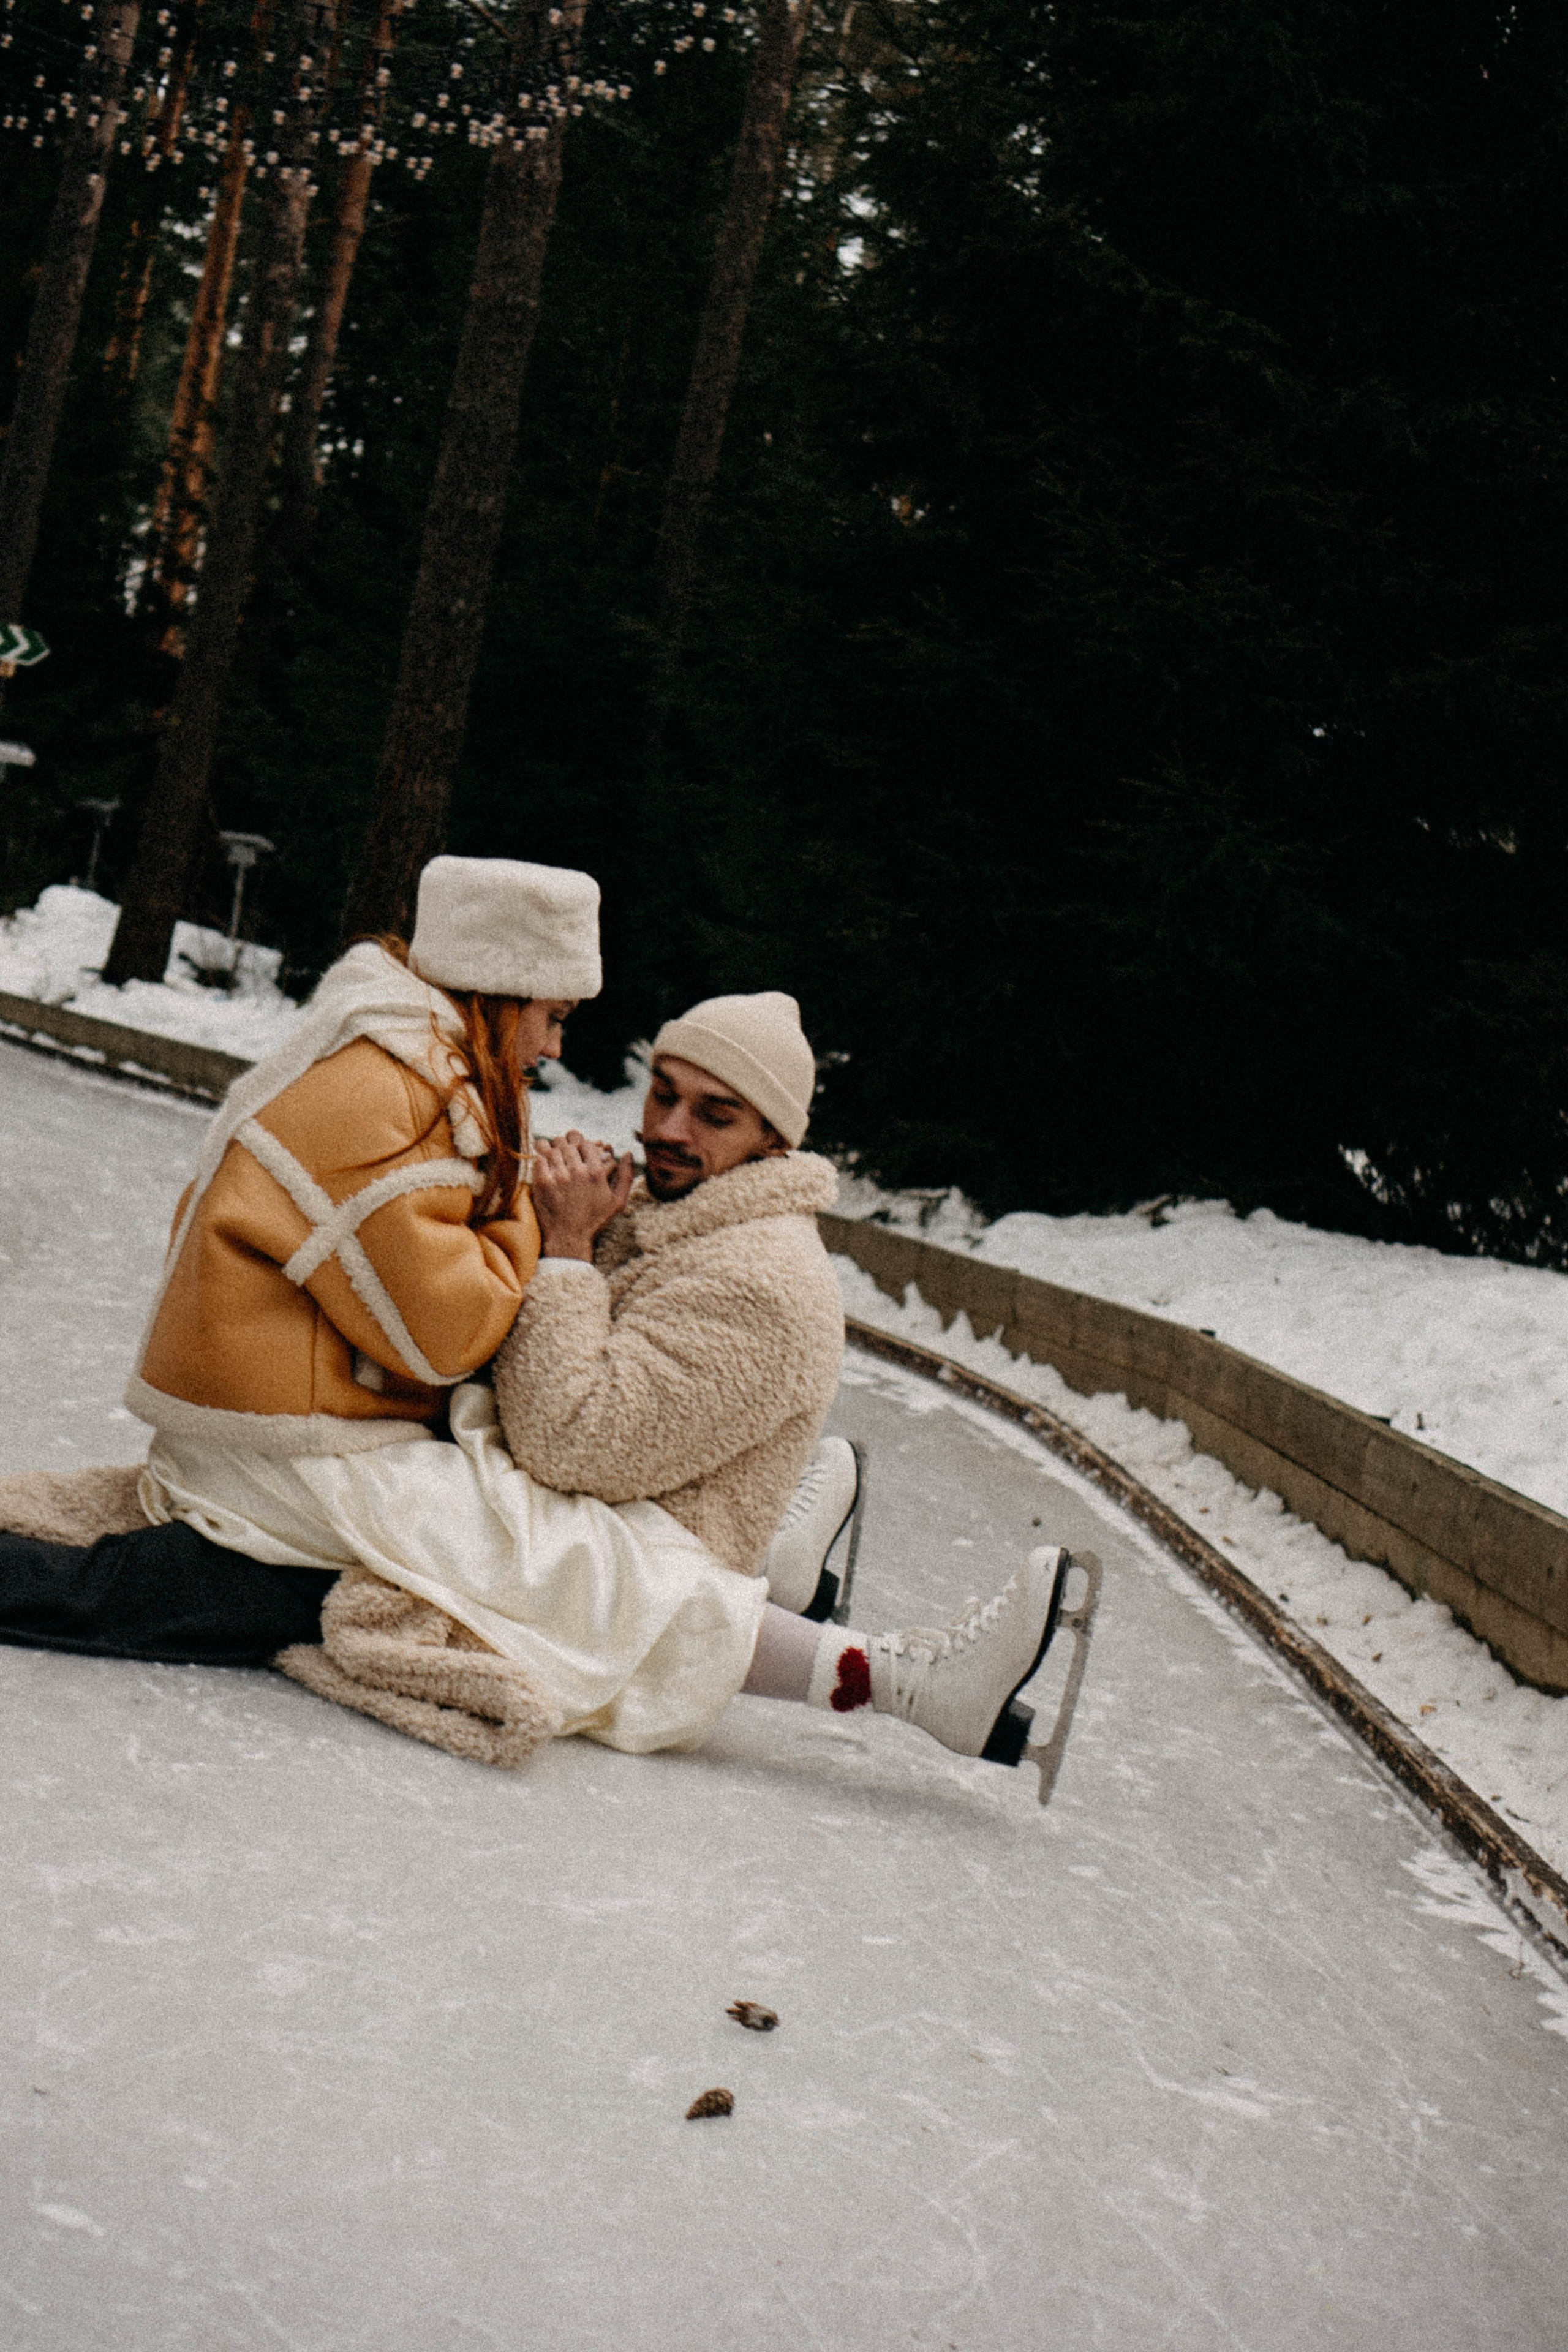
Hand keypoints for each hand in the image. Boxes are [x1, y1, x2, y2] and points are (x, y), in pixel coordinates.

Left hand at [531, 1131, 634, 1261]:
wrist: (569, 1238)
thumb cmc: (594, 1220)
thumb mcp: (617, 1201)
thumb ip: (626, 1176)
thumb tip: (627, 1153)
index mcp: (596, 1173)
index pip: (586, 1142)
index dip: (581, 1143)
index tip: (577, 1149)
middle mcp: (578, 1172)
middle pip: (568, 1142)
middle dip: (566, 1144)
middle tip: (564, 1151)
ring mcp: (559, 1177)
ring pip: (553, 1148)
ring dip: (552, 1149)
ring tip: (554, 1155)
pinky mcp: (542, 1183)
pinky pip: (539, 1159)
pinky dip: (541, 1158)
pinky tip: (544, 1164)